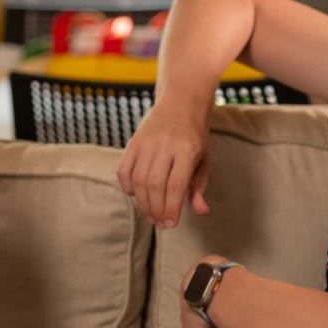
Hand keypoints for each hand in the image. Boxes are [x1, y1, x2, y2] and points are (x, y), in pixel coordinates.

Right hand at [118, 105, 210, 228]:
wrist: (180, 103)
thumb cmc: (195, 136)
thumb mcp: (204, 159)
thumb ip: (199, 186)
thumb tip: (201, 211)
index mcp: (187, 149)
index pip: (176, 185)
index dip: (171, 207)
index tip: (170, 224)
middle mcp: (165, 145)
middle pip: (155, 184)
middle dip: (155, 208)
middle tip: (158, 223)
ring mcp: (146, 142)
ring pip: (138, 179)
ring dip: (142, 202)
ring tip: (149, 215)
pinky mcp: (133, 142)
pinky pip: (124, 169)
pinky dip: (127, 186)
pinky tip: (135, 195)